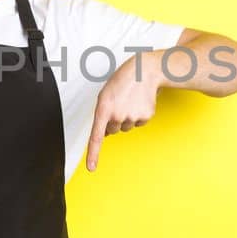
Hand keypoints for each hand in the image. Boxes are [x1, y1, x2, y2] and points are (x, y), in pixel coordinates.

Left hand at [86, 51, 161, 171]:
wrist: (144, 70)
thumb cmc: (122, 81)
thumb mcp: (105, 95)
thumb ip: (102, 114)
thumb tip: (104, 134)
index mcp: (103, 108)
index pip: (96, 136)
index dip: (93, 154)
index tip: (91, 168)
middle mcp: (117, 115)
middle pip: (112, 131)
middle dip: (113, 121)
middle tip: (119, 104)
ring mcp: (132, 117)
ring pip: (126, 127)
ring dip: (126, 117)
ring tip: (129, 100)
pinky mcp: (145, 117)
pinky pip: (138, 123)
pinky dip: (138, 115)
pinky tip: (139, 102)